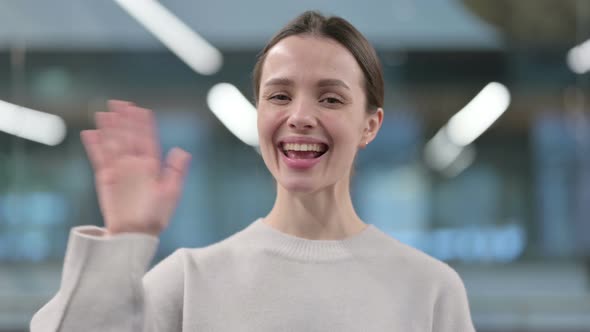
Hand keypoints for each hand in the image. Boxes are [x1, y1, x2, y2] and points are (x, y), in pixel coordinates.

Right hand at [80, 100, 190, 235]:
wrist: (135, 234)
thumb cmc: (156, 216)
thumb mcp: (171, 192)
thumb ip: (175, 171)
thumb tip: (182, 151)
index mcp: (152, 165)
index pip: (147, 139)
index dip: (143, 124)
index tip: (140, 109)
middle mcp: (135, 164)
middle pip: (128, 137)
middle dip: (124, 121)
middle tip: (118, 103)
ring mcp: (120, 170)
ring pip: (113, 144)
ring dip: (109, 129)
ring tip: (104, 113)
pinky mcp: (105, 178)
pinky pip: (99, 158)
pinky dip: (94, 146)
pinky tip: (90, 133)